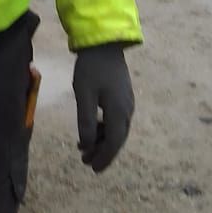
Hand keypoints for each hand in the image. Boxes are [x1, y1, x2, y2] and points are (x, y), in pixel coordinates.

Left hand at [72, 45, 134, 173]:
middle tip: (86, 161)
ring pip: (117, 130)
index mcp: (119, 112)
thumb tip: (87, 145)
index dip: (104, 157)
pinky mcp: (123, 96)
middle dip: (103, 152)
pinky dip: (105, 129)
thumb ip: (86, 121)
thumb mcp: (84, 95)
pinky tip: (93, 128)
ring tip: (85, 146)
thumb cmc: (91, 69)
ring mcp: (127, 102)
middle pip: (118, 139)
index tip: (92, 168)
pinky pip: (117, 120)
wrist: (104, 44)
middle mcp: (127, 110)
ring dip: (103, 140)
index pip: (113, 142)